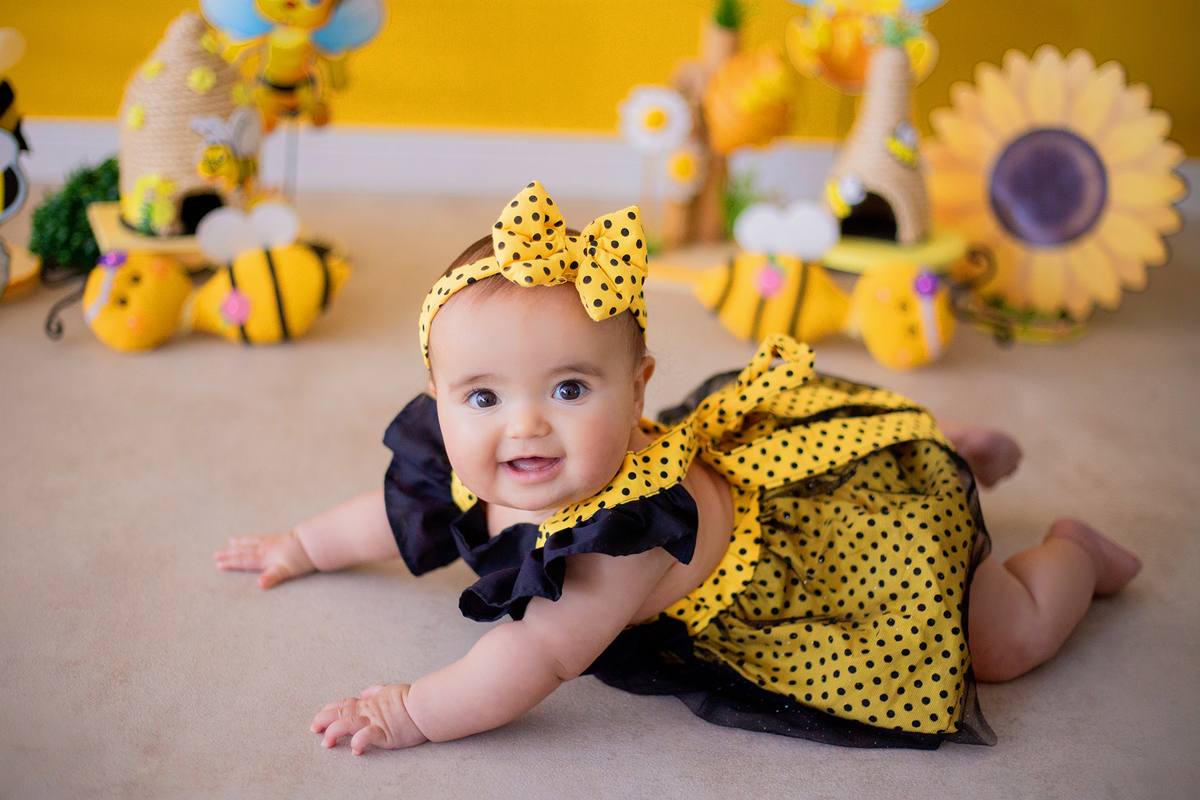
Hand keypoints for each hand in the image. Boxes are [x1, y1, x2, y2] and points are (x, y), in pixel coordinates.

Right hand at [213, 530, 315, 588]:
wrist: (313, 542)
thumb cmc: (300, 559)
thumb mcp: (285, 571)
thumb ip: (272, 577)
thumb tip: (259, 584)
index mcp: (264, 557)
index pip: (244, 561)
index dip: (231, 563)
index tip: (218, 564)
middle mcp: (265, 548)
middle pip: (244, 550)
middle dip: (230, 553)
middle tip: (216, 554)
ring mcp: (272, 541)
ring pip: (252, 541)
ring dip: (240, 543)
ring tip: (231, 541)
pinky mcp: (280, 537)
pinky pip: (262, 537)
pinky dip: (254, 537)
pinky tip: (256, 538)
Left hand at [312, 684, 427, 753]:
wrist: (426, 705)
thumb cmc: (411, 698)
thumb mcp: (391, 690)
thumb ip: (377, 691)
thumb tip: (366, 692)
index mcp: (369, 702)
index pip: (344, 704)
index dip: (328, 709)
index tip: (318, 717)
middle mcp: (368, 711)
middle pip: (340, 712)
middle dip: (323, 720)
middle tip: (314, 728)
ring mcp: (376, 721)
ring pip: (348, 723)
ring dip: (334, 731)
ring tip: (326, 742)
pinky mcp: (385, 733)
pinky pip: (367, 736)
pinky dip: (358, 742)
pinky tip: (353, 749)